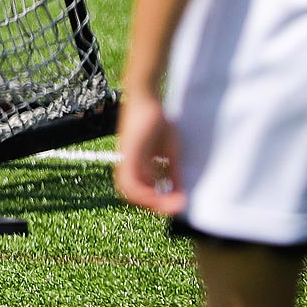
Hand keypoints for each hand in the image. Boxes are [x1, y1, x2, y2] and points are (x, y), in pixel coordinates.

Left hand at [113, 94, 187, 215]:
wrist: (146, 99)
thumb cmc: (157, 123)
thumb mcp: (170, 152)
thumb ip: (173, 173)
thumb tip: (181, 193)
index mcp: (137, 169)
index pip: (146, 194)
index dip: (162, 203)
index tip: (181, 205)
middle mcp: (129, 168)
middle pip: (137, 198)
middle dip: (158, 206)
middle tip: (176, 208)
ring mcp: (126, 162)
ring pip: (131, 194)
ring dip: (151, 203)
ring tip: (169, 205)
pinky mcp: (127, 156)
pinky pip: (130, 182)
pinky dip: (143, 193)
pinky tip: (158, 195)